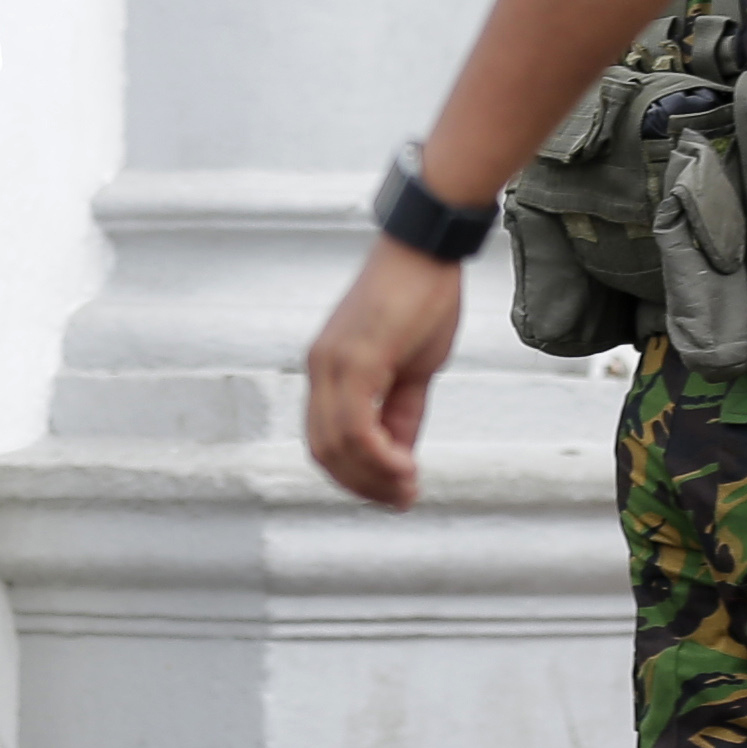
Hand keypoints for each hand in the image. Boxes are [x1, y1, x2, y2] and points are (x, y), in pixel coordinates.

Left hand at [305, 239, 465, 507]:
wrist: (426, 248)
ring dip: (373, 477)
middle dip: (363, 485)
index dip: (355, 475)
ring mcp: (333, 364)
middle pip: (324, 451)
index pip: (324, 440)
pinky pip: (357, 426)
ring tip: (407, 488)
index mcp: (328, 371)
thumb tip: (399, 455)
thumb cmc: (421, 299)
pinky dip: (379, 457)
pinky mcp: (355, 359)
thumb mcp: (413, 368)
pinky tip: (405, 467)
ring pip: (338, 445)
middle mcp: (320, 369)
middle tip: (401, 499)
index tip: (392, 492)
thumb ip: (400, 412)